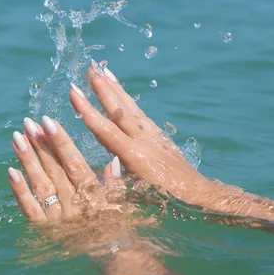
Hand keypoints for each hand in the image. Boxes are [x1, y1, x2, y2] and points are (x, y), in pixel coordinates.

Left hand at [7, 115, 122, 223]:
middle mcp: (73, 204)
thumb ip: (115, 182)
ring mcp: (57, 217)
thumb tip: (114, 159)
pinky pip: (29, 209)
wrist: (111, 258)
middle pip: (53, 169)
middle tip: (28, 122)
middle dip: (40, 144)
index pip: (73, 162)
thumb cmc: (116, 225)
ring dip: (27, 160)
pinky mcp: (45, 229)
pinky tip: (10, 171)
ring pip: (39, 184)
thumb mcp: (121, 203)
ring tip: (16, 138)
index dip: (60, 141)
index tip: (48, 121)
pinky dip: (19, 191)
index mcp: (91, 193)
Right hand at [69, 60, 211, 205]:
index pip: (105, 130)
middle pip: (119, 110)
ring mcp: (154, 137)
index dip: (87, 111)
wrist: (200, 199)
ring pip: (131, 108)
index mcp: (135, 157)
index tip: (73, 92)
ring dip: (116, 89)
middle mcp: (144, 141)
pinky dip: (129, 102)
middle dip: (102, 89)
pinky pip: (141, 114)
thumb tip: (106, 165)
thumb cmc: (167, 205)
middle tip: (89, 69)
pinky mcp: (161, 137)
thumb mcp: (137, 201)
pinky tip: (123, 95)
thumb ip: (118, 184)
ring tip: (104, 71)